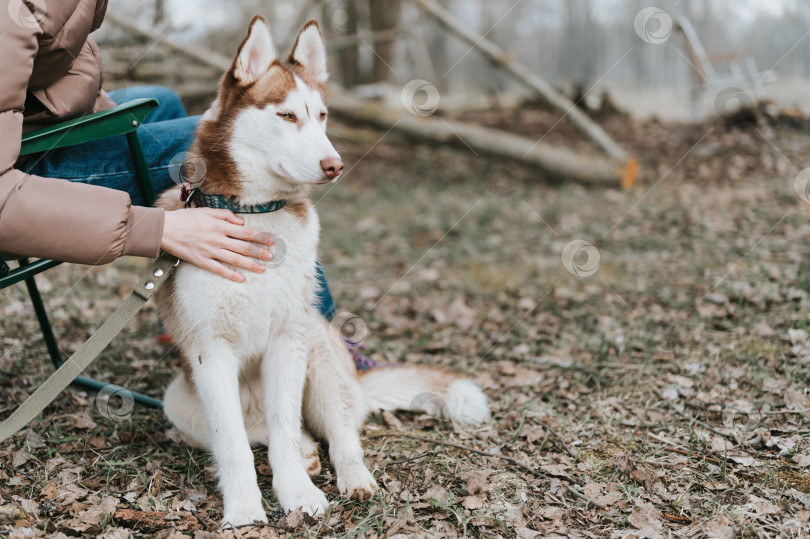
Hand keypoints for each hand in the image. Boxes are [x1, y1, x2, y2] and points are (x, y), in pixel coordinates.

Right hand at [160, 208, 274, 281]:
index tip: (272, 241)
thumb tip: (241, 222)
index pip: (246, 232)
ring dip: (250, 265)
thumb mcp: (207, 211)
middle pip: (243, 247)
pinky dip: (231, 275)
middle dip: (260, 252)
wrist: (165, 229)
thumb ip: (226, 215)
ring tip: (262, 269)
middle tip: (272, 257)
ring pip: (234, 259)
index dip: (260, 237)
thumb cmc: (185, 219)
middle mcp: (217, 239)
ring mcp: (210, 251)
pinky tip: (241, 279)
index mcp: (220, 226)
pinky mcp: (201, 261)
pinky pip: (219, 269)